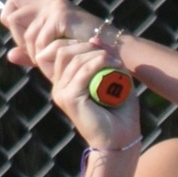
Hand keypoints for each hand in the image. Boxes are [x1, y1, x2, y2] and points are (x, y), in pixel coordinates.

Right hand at [1, 0, 137, 148]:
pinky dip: (99, 63)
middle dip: (86, 45)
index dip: (75, 40)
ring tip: (116, 63)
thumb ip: (103, 58)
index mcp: (65, 80)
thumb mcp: (113, 77)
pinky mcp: (69, 98)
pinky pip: (81, 72)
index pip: (56, 49)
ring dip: (96, 54)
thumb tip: (94, 38)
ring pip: (72, 58)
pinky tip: (113, 65)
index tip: (100, 45)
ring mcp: (61, 92)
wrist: (121, 138)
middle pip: (61, 49)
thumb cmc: (119, 111)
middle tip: (110, 55)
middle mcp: (58, 85)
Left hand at [2, 0, 100, 71]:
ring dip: (35, 54)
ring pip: (26, 34)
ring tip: (50, 63)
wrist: (113, 52)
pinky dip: (45, 56)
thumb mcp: (55, 53)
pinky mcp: (61, 16)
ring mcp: (55, 7)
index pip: (12, 3)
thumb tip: (9, 56)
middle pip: (12, 16)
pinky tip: (57, 61)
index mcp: (47, 6)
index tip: (24, 42)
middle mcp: (50, 2)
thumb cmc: (87, 55)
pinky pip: (40, 40)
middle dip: (19, 40)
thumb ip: (31, 53)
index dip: (11, 21)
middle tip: (36, 55)